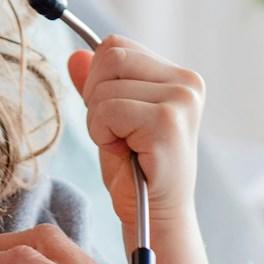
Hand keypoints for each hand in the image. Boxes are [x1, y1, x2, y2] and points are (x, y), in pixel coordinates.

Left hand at [68, 37, 216, 263]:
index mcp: (180, 77)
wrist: (155, 218)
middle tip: (114, 132)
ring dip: (98, 120)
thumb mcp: (110, 120)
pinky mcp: (168, 123)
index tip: (113, 117)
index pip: (115, 45)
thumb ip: (97, 86)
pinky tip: (124, 153)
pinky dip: (102, 133)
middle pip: (110, 56)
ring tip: (122, 145)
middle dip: (95, 95)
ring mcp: (181, 101)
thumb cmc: (136, 171)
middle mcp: (188, 83)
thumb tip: (76, 56)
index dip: (98, 79)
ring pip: (104, 86)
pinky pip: (107, 110)